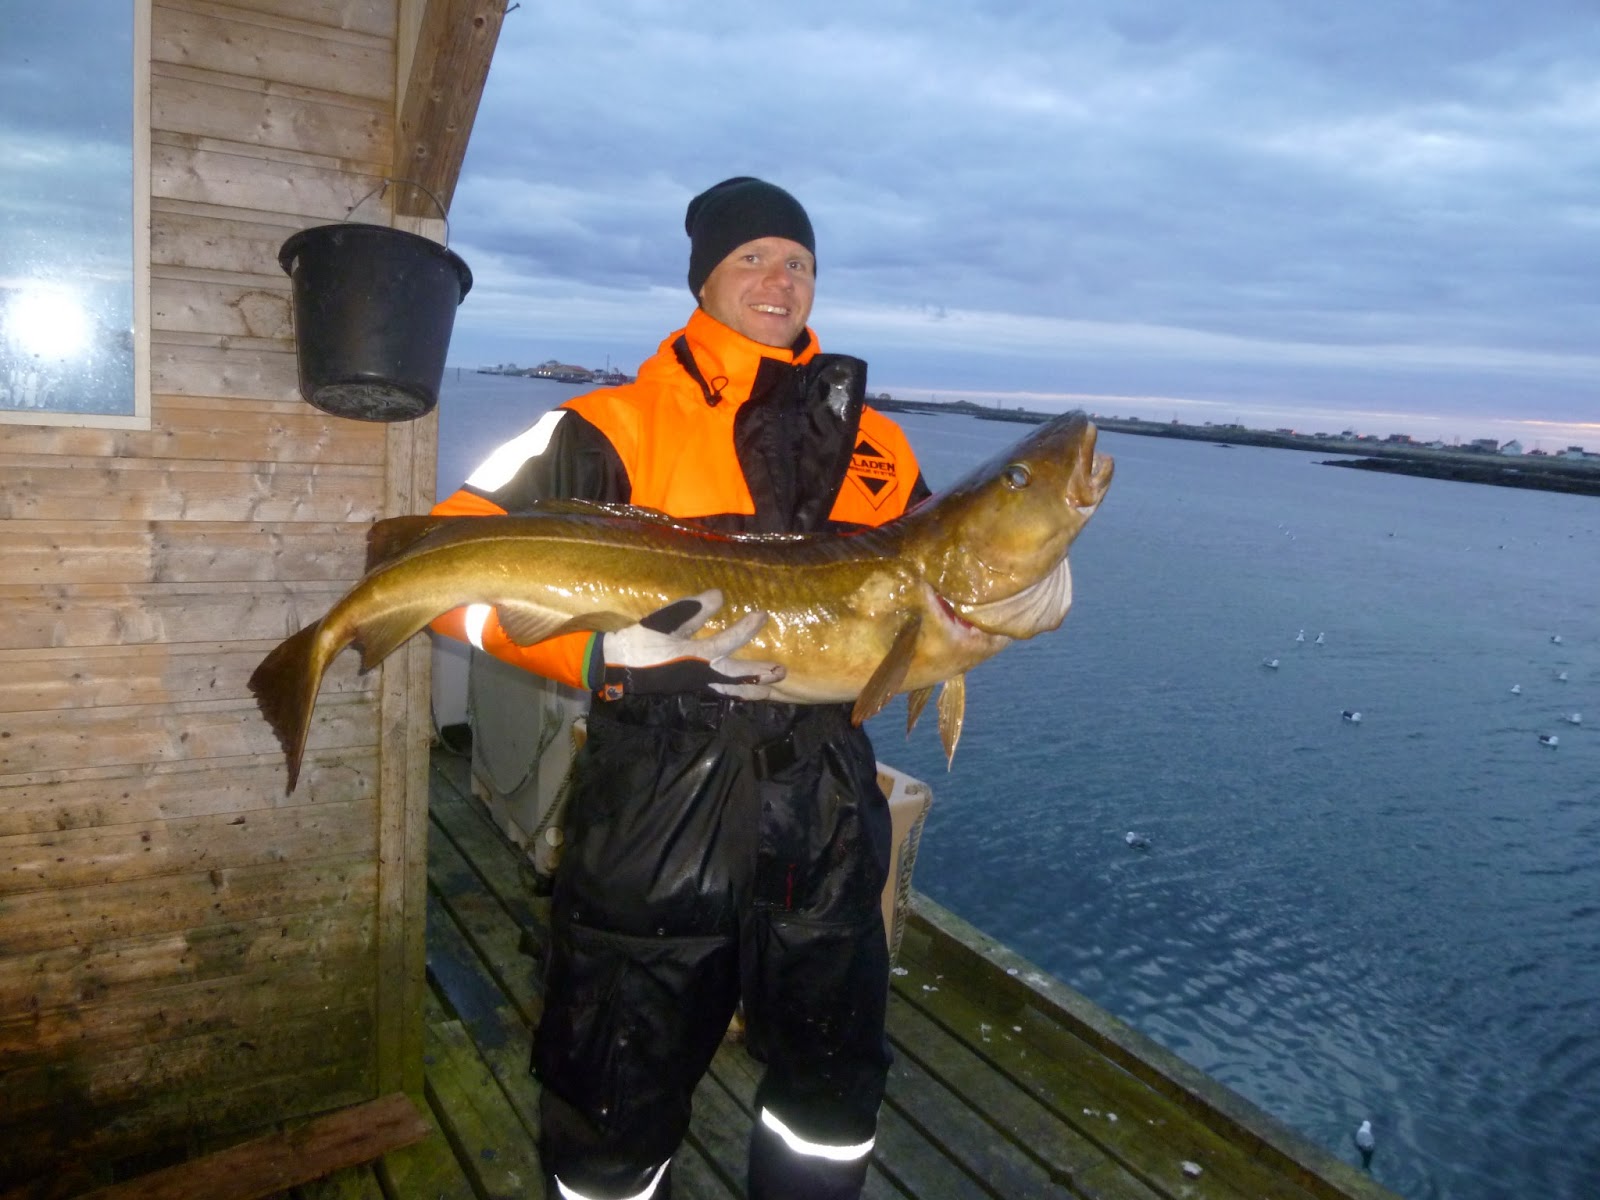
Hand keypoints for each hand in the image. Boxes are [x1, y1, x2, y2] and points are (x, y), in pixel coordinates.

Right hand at [588, 590, 785, 700]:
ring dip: (749, 690)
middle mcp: (700, 674)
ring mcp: (695, 684)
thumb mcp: (666, 620)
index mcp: (695, 656)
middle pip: (736, 676)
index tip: (763, 615)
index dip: (747, 628)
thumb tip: (720, 596)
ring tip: (769, 692)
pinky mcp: (689, 687)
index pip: (728, 641)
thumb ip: (693, 610)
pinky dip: (732, 692)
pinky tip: (741, 692)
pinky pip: (717, 691)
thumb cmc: (641, 640)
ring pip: (728, 689)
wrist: (617, 664)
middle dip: (758, 674)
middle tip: (781, 672)